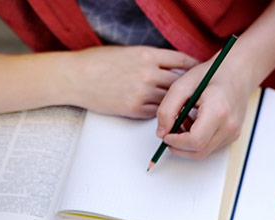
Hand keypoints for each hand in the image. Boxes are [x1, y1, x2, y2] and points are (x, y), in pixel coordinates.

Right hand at [65, 46, 197, 118]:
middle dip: (190, 87)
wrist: (74, 78)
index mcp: (147, 54)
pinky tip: (167, 112)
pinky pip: (158, 112)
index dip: (194, 66)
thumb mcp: (128, 51)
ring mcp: (142, 92)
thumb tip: (173, 66)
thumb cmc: (98, 62)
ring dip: (179, 102)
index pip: (182, 60)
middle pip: (180, 82)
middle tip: (199, 92)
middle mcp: (147, 73)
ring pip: (171, 99)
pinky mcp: (135, 109)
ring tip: (187, 105)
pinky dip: (163, 111)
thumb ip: (151, 58)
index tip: (200, 71)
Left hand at [155, 53, 254, 159]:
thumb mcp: (182, 85)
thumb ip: (167, 109)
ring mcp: (233, 133)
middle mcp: (229, 126)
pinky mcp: (233, 136)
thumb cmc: (213, 74)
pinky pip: (211, 147)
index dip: (176, 142)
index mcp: (217, 111)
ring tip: (183, 122)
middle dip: (179, 147)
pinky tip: (194, 124)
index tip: (165, 135)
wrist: (238, 73)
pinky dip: (198, 141)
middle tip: (169, 133)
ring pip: (204, 152)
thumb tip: (161, 132)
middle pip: (199, 152)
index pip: (194, 141)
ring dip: (188, 144)